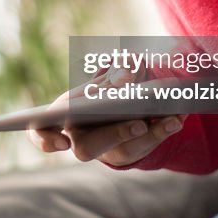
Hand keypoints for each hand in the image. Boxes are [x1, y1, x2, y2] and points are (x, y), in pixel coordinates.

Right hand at [27, 66, 185, 165]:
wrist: (134, 94)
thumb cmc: (115, 79)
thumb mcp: (118, 66)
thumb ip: (121, 67)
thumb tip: (126, 80)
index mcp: (65, 111)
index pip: (40, 132)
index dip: (45, 139)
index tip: (62, 142)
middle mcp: (81, 136)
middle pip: (89, 148)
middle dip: (115, 134)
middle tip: (140, 123)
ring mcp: (107, 147)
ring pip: (125, 150)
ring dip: (150, 135)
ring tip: (172, 118)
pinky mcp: (130, 150)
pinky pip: (146, 147)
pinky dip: (163, 131)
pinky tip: (178, 118)